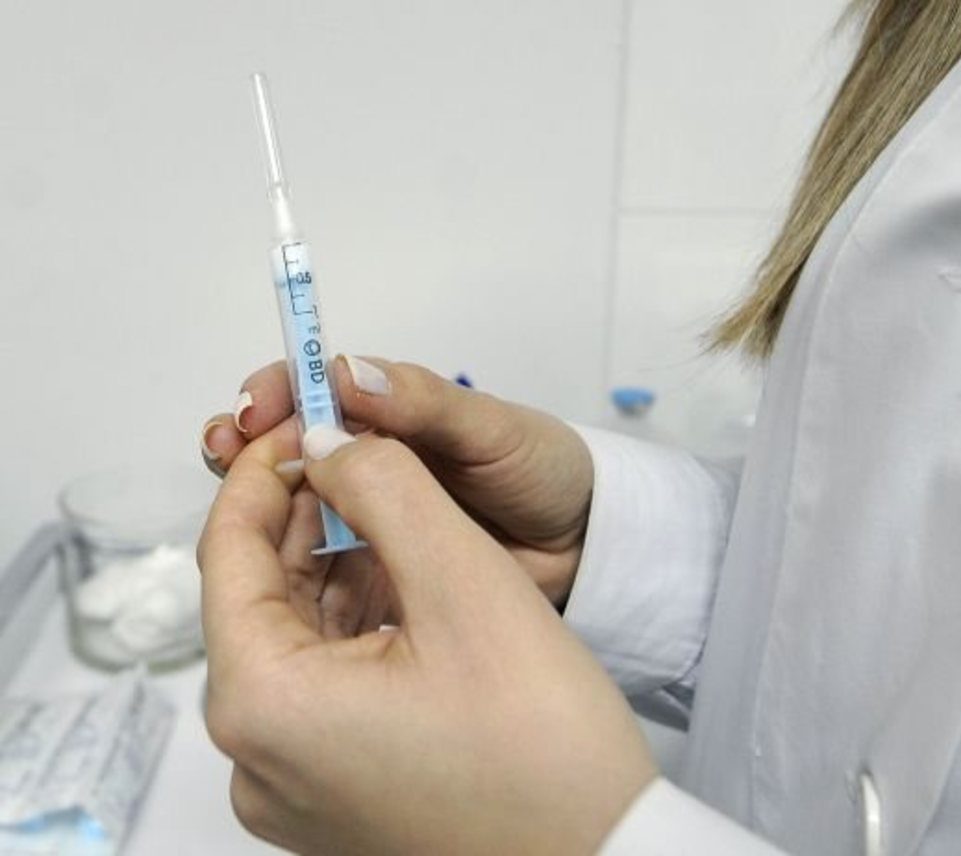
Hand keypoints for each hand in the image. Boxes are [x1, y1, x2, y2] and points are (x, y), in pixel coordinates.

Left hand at [199, 421, 656, 854]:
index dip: (267, 471)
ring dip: (336, 568)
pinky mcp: (333, 797)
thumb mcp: (464, 580)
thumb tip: (331, 443)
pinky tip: (404, 584)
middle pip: (260, 598)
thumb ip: (386, 486)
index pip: (228, 553)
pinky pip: (323, 687)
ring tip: (390, 510)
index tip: (307, 418)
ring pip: (295, 640)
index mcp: (262, 705)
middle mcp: (256, 758)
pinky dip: (355, 625)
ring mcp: (292, 787)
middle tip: (358, 454)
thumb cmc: (542, 742)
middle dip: (308, 517)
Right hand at [201, 357, 592, 606]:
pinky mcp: (372, 570)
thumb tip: (347, 372)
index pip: (312, 388)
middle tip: (225, 450)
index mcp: (389, 411)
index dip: (276, 392)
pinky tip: (275, 573)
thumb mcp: (494, 430)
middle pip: (284, 445)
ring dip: (256, 501)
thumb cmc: (542, 470)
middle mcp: (367, 459)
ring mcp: (366, 517)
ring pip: (290, 506)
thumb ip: (427, 403)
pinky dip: (288, 565)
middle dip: (247, 442)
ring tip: (237, 504)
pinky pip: (317, 567)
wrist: (583, 545)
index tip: (255, 410)